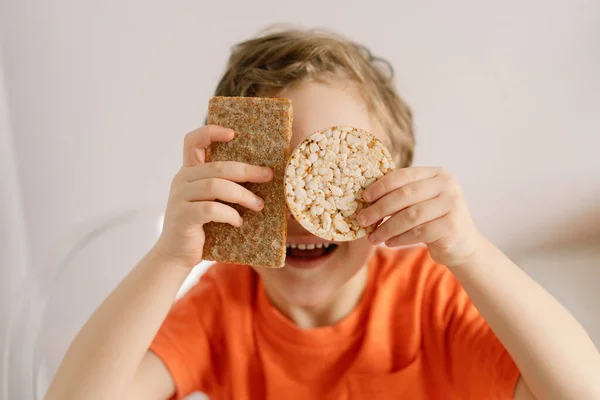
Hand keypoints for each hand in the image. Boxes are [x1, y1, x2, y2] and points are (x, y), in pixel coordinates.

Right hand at [154, 125, 272, 267]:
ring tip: (258, 205)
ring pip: (216, 186)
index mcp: (189, 172)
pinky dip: (230, 214)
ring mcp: (180, 198)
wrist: (177, 255)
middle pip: (218, 167)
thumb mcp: (211, 201)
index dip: (211, 132)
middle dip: (247, 171)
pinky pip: (211, 209)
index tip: (233, 134)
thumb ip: (224, 187)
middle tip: (268, 176)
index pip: (193, 141)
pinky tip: (238, 222)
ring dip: (243, 195)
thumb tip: (262, 177)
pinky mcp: (183, 216)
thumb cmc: (201, 227)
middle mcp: (182, 180)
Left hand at [357, 167, 481, 267]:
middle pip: (404, 195)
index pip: (403, 175)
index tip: (364, 198)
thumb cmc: (433, 220)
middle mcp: (447, 186)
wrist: (463, 245)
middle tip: (362, 220)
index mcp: (437, 174)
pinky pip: (418, 233)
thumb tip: (365, 197)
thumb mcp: (421, 201)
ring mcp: (452, 205)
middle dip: (379, 208)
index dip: (381, 186)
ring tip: (373, 237)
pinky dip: (399, 239)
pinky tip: (389, 243)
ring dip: (386, 228)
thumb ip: (402, 194)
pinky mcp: (451, 226)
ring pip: (410, 216)